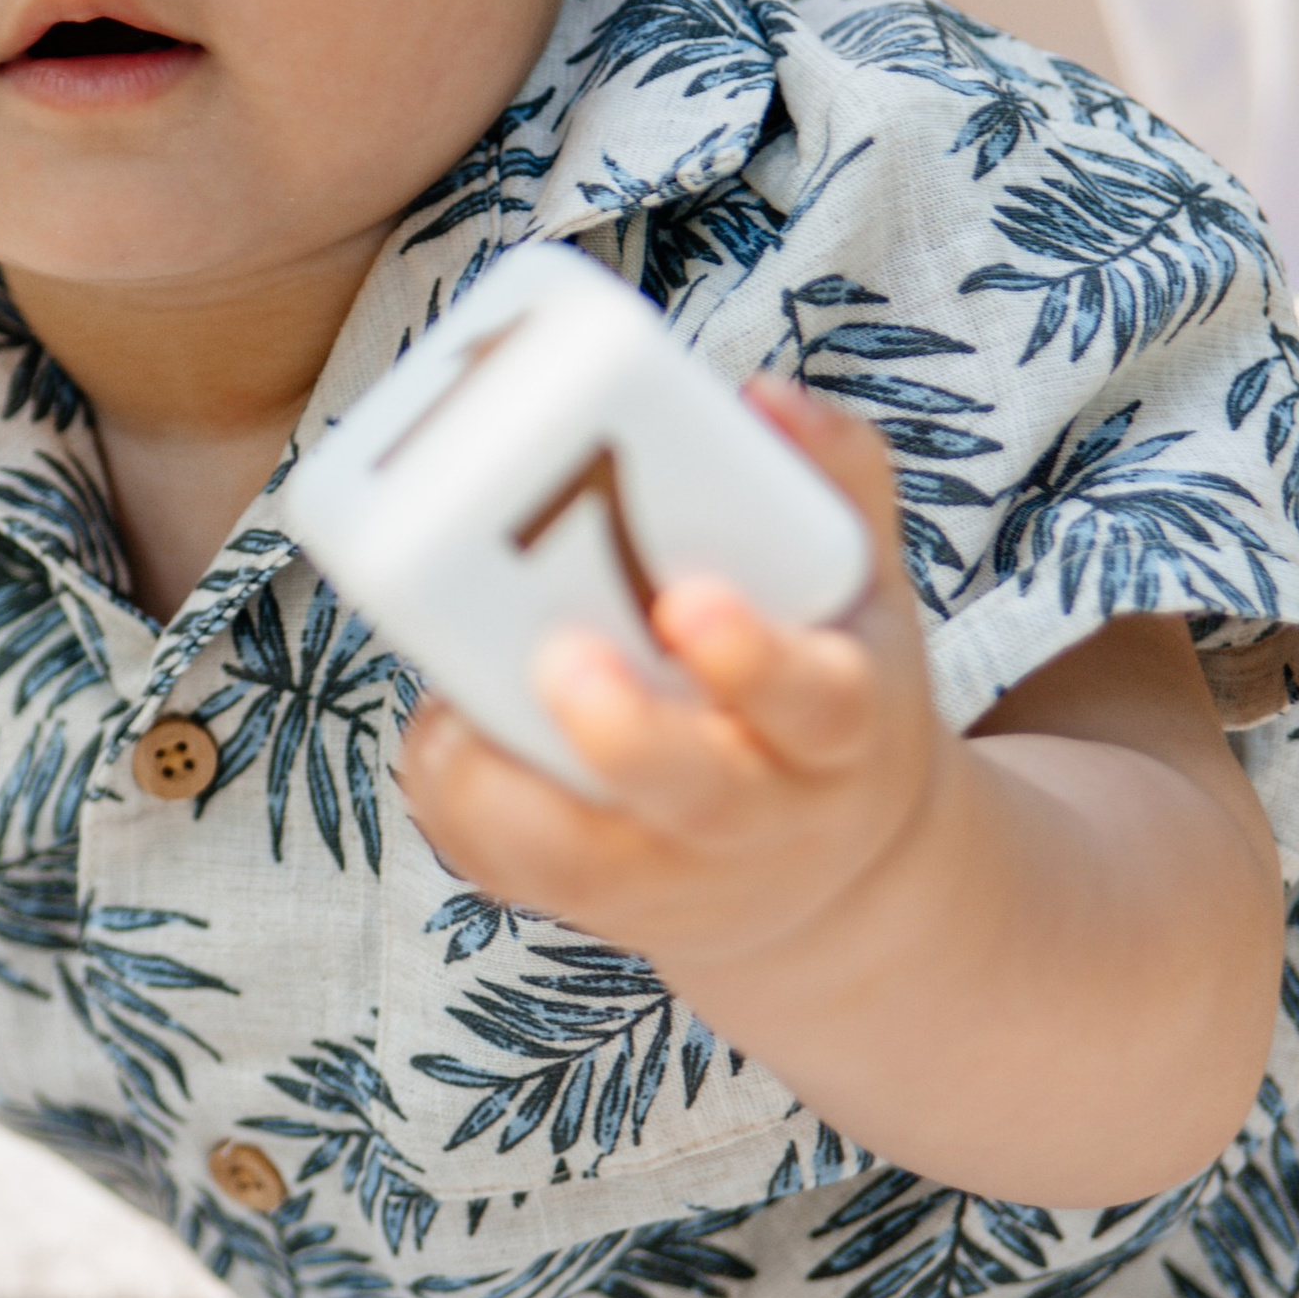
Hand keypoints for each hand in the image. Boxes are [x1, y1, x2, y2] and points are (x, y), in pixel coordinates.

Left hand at [396, 382, 941, 1017]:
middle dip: (623, 729)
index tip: (687, 597)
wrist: (826, 869)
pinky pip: (507, 872)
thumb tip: (759, 395)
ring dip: (505, 787)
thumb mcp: (858, 593)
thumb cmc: (819, 687)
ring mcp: (670, 873)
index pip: (817, 703)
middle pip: (698, 794)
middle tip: (557, 654)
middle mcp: (760, 817)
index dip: (754, 657)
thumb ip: (831, 480)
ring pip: (580, 861)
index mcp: (838, 731)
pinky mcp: (589, 902)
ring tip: (457, 707)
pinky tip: (440, 731)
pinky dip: (459, 807)